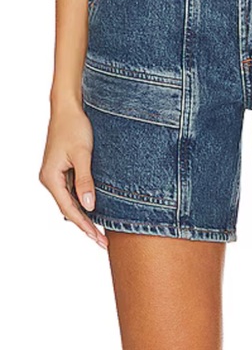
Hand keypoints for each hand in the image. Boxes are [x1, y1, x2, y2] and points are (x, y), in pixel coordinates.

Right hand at [39, 104, 107, 248]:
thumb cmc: (75, 127)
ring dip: (85, 215)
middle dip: (86, 226)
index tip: (99, 239)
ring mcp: (55, 175)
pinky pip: (72, 191)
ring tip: (101, 231)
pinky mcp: (62, 169)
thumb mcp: (83, 154)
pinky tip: (95, 209)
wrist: (68, 108)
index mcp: (50, 177)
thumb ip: (85, 180)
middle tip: (103, 242)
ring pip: (70, 201)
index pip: (70, 209)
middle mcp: (50, 179)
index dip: (85, 226)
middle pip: (69, 209)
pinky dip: (83, 201)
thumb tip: (89, 206)